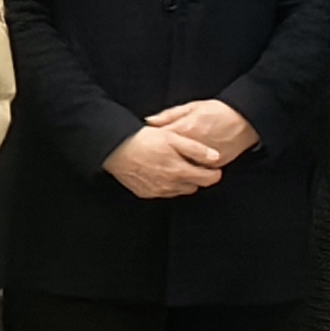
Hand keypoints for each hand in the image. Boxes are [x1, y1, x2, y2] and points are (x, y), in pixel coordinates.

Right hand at [105, 124, 224, 201]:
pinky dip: (166, 184)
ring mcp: (158, 191)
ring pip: (180, 190)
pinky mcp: (146, 193)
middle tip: (190, 162)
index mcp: (180, 171)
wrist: (114, 149)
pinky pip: (164, 192)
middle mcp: (171, 185)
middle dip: (197, 176)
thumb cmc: (143, 140)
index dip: (214, 173)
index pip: (209, 180)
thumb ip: (196, 149)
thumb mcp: (172, 137)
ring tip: (173, 165)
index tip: (212, 167)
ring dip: (181, 181)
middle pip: (195, 186)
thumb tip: (215, 158)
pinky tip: (159, 171)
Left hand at [145, 98, 257, 164]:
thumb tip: (149, 121)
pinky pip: (199, 171)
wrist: (246, 120)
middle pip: (170, 157)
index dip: (151, 142)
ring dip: (176, 166)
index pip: (161, 140)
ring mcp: (207, 158)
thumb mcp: (191, 107)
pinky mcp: (217, 165)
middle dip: (161, 158)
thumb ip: (169, 115)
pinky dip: (191, 170)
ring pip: (185, 168)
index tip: (145, 143)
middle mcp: (195, 147)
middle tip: (153, 158)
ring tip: (167, 165)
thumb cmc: (218, 111)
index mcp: (186, 130)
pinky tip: (185, 167)